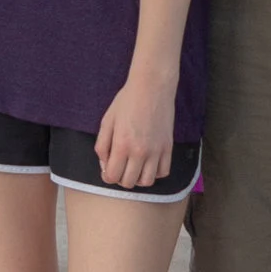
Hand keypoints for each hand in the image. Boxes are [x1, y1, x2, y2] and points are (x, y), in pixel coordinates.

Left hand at [94, 71, 176, 189]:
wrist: (151, 88)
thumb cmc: (126, 102)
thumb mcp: (107, 121)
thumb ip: (102, 145)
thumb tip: (104, 165)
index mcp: (121, 145)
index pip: (112, 176)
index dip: (107, 176)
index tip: (108, 170)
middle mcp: (140, 152)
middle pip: (129, 182)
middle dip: (120, 178)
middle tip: (119, 167)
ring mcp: (156, 151)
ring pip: (147, 181)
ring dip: (138, 178)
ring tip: (133, 167)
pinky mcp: (168, 148)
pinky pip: (163, 172)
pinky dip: (154, 173)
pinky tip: (148, 163)